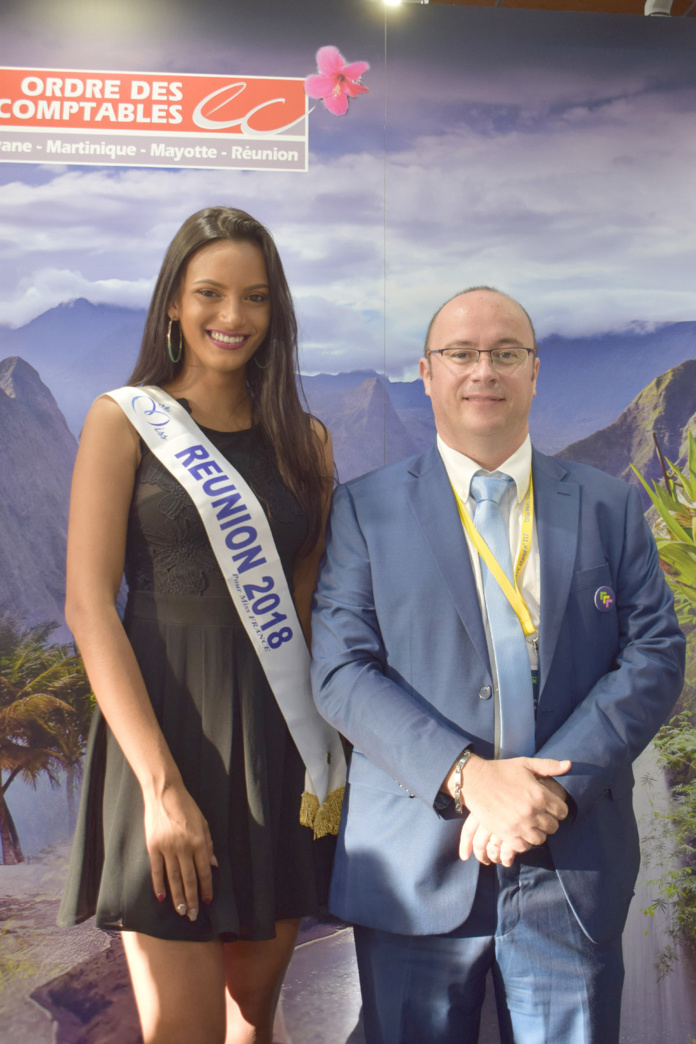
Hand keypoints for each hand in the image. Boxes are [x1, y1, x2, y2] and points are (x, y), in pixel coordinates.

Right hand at [143, 783, 216, 920]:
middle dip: (192, 900)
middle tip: (192, 916)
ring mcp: (167, 848)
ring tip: (180, 912)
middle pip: (189, 879)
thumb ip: (209, 845)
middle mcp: (184, 847)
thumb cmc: (187, 807)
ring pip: (173, 878)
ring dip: (178, 897)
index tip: (207, 902)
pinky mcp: (153, 846)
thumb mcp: (204, 823)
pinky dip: (159, 885)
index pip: (203, 871)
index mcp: (199, 841)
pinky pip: (156, 870)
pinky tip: (162, 898)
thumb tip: (213, 865)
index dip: (205, 888)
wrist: (164, 793)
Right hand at [457, 756, 570, 862]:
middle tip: (540, 815)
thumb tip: (569, 765)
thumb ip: (549, 766)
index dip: (558, 809)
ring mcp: (519, 825)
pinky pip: (524, 846)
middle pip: (553, 827)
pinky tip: (520, 832)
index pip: (562, 811)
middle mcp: (532, 812)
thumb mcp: (526, 764)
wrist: (475, 780)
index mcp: (539, 794)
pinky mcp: (506, 834)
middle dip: (549, 821)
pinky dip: (524, 842)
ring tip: (530, 825)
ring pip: (540, 839)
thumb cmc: (501, 771)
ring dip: (537, 832)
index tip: (550, 807)